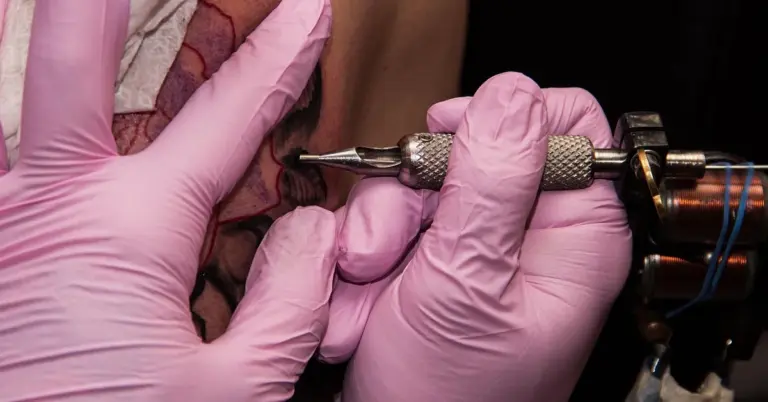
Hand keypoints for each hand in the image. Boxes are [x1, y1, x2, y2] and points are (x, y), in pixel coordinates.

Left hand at [0, 1, 333, 400]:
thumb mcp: (234, 396)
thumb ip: (291, 301)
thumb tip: (313, 232)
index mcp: (125, 232)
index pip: (229, 117)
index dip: (281, 57)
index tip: (309, 10)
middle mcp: (45, 207)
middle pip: (70, 55)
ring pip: (13, 104)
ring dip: (47, 45)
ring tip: (69, 8)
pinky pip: (1, 167)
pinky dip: (16, 124)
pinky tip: (33, 120)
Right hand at [320, 73, 631, 400]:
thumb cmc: (452, 400)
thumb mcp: (471, 284)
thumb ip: (492, 182)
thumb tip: (510, 95)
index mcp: (571, 235)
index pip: (567, 124)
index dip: (507, 114)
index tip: (450, 135)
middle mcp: (522, 233)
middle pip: (470, 148)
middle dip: (413, 194)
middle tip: (387, 248)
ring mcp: (466, 246)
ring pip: (413, 186)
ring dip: (374, 235)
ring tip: (368, 290)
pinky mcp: (423, 262)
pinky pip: (382, 221)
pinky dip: (358, 258)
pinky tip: (361, 303)